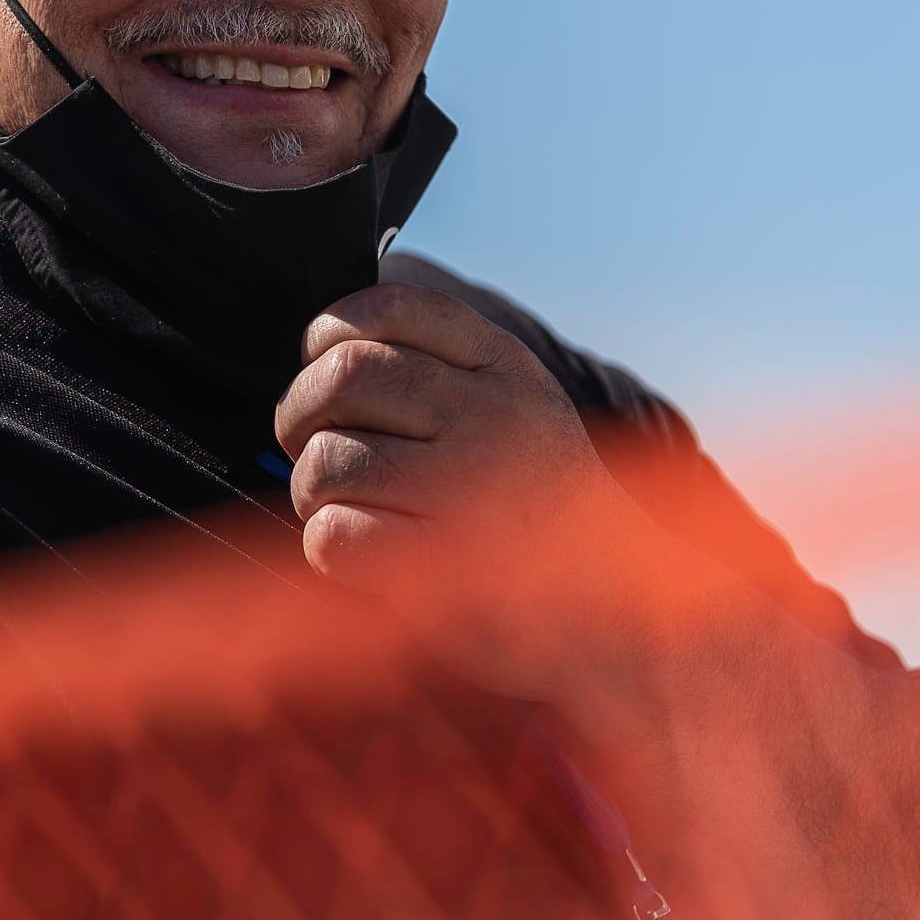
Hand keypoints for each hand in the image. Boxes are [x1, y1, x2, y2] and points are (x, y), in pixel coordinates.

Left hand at [273, 282, 662, 700]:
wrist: (619, 611)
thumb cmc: (544, 510)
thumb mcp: (522, 408)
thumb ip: (446, 367)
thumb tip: (330, 347)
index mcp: (506, 369)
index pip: (390, 308)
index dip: (332, 331)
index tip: (323, 362)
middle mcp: (491, 417)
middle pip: (342, 377)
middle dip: (300, 413)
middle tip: (309, 443)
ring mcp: (468, 491)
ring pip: (328, 460)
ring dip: (312, 490)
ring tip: (344, 507)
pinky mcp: (442, 567)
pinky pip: (334, 535)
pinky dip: (328, 545)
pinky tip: (363, 552)